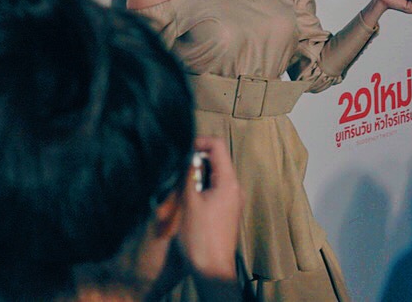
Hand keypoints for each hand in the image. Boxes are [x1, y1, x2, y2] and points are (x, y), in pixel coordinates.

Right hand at [178, 137, 241, 280]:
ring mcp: (232, 199)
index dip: (199, 141)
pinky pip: (214, 188)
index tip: (181, 149)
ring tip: (180, 184)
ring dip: (196, 174)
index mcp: (228, 182)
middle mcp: (234, 188)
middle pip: (216, 159)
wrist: (212, 270)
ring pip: (214, 174)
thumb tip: (186, 154)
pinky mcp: (226, 210)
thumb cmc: (200, 238)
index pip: (218, 145)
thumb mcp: (189, 202)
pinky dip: (200, 186)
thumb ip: (188, 175)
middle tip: (177, 168)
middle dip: (196, 159)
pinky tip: (187, 198)